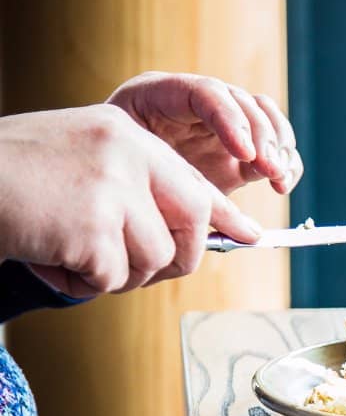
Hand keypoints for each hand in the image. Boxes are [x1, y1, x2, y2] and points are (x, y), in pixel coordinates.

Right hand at [0, 103, 260, 296]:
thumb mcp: (79, 163)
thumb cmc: (10, 179)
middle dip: (175, 259)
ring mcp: (111, 189)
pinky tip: (48, 255)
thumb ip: (132, 188)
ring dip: (115, 273)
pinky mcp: (92, 227)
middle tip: (136, 269)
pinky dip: (81, 281)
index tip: (251, 236)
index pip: (193, 179)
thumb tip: (189, 230)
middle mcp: (127, 154)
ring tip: (69, 249)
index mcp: (126, 135)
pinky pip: (112, 278)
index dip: (224, 215)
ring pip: (154, 260)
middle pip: (191, 224)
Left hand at [108, 71, 301, 195]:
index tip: (242, 153)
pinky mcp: (240, 154)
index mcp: (161, 95)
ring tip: (277, 178)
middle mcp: (198, 105)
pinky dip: (285, 163)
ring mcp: (223, 127)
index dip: (229, 119)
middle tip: (268, 169)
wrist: (114, 183)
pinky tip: (281, 183)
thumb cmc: (111, 172)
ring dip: (279, 147)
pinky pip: (273, 149)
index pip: (205, 92)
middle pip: (243, 103)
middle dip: (261, 137)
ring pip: (265, 119)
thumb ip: (150, 175)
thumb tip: (191, 205)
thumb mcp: (121, 165)